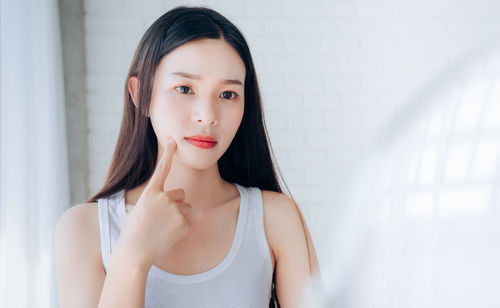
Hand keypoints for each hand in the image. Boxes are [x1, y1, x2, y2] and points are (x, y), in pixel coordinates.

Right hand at [111, 137, 190, 269]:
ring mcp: (174, 210)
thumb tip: (142, 204)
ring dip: (178, 215)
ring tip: (163, 228)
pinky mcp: (183, 223)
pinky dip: (181, 229)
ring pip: (186, 207)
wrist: (134, 255)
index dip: (168, 153)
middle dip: (175, 203)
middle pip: (180, 193)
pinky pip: (188, 221)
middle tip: (162, 217)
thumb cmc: (130, 234)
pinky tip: (168, 235)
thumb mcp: (134, 212)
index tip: (173, 141)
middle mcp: (163, 197)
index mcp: (150, 192)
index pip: (162, 169)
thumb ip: (145, 203)